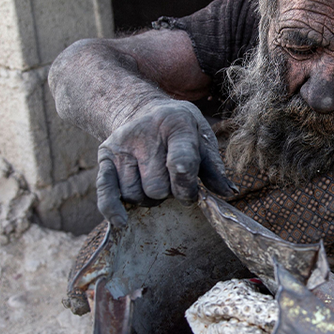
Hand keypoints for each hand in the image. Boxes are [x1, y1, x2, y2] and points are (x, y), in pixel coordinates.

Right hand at [96, 99, 234, 226]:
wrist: (142, 110)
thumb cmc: (180, 131)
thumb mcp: (202, 139)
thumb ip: (213, 168)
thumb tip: (227, 192)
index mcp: (177, 125)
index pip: (180, 161)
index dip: (186, 184)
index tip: (190, 194)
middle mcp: (145, 135)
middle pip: (157, 187)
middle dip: (168, 193)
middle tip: (171, 181)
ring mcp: (122, 147)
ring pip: (136, 195)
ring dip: (148, 199)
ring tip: (154, 182)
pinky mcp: (105, 157)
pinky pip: (106, 190)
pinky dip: (113, 209)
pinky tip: (121, 222)